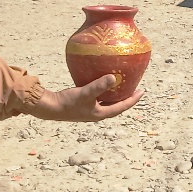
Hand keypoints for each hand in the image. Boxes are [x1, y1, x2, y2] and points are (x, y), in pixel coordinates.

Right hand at [25, 75, 143, 121]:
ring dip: (114, 95)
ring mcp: (90, 110)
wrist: (50, 108)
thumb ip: (99, 85)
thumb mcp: (86, 93)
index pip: (122, 107)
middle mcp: (97, 113)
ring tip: (121, 85)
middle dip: (125, 97)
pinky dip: (103, 92)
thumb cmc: (68, 102)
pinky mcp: (82, 105)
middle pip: (116, 106)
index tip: (142, 91)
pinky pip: (98, 98)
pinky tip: (101, 83)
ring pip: (107, 102)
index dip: (133, 99)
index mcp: (101, 114)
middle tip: (134, 87)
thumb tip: (114, 77)